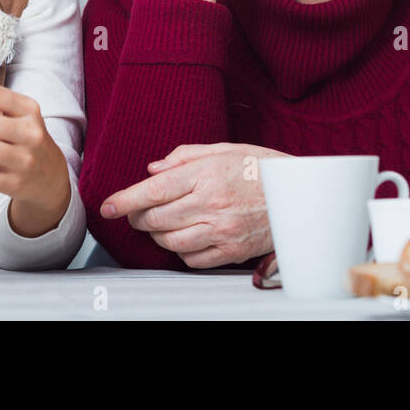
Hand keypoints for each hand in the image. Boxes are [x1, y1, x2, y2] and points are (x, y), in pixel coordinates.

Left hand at [99, 143, 288, 268]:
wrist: (301, 195)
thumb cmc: (262, 168)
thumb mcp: (224, 150)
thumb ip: (185, 156)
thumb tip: (153, 169)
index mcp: (207, 175)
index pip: (153, 191)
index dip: (124, 201)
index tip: (108, 206)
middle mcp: (211, 204)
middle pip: (156, 220)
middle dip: (139, 218)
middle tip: (138, 212)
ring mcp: (221, 231)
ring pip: (170, 242)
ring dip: (158, 235)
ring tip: (163, 224)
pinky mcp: (230, 252)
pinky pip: (192, 259)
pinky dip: (181, 251)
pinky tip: (187, 237)